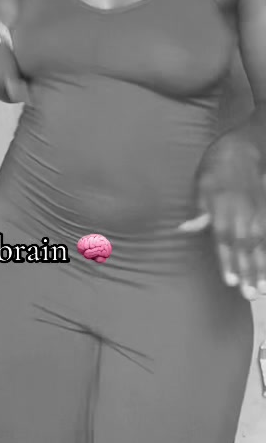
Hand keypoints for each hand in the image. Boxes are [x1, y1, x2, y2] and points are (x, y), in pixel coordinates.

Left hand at [182, 138, 265, 298]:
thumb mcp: (200, 184)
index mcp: (222, 209)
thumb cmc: (216, 166)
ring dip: (261, 267)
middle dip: (247, 272)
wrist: (244, 147)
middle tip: (249, 295)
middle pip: (245, 247)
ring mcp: (257, 213)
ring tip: (262, 289)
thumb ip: (198, 210)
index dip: (228, 261)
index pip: (224, 240)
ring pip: (260, 245)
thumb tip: (184, 229)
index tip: (231, 281)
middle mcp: (242, 214)